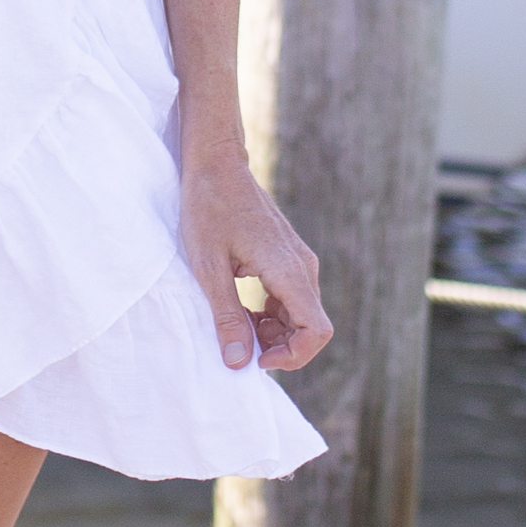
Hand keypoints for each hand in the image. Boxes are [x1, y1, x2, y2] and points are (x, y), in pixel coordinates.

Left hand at [180, 142, 330, 372]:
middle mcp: (302, 266)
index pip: (317, 330)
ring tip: (235, 327)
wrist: (216, 164)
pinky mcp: (288, 259)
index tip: (257, 358)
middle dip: (279, 347)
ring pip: (302, 315)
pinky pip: (292, 300)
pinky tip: (240, 310)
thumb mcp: (208, 267)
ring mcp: (298, 261)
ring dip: (274, 333)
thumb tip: (238, 362)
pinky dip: (271, 316)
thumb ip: (226, 315)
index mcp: (287, 269)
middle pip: (311, 327)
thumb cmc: (208, 209)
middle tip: (239, 345)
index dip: (293, 355)